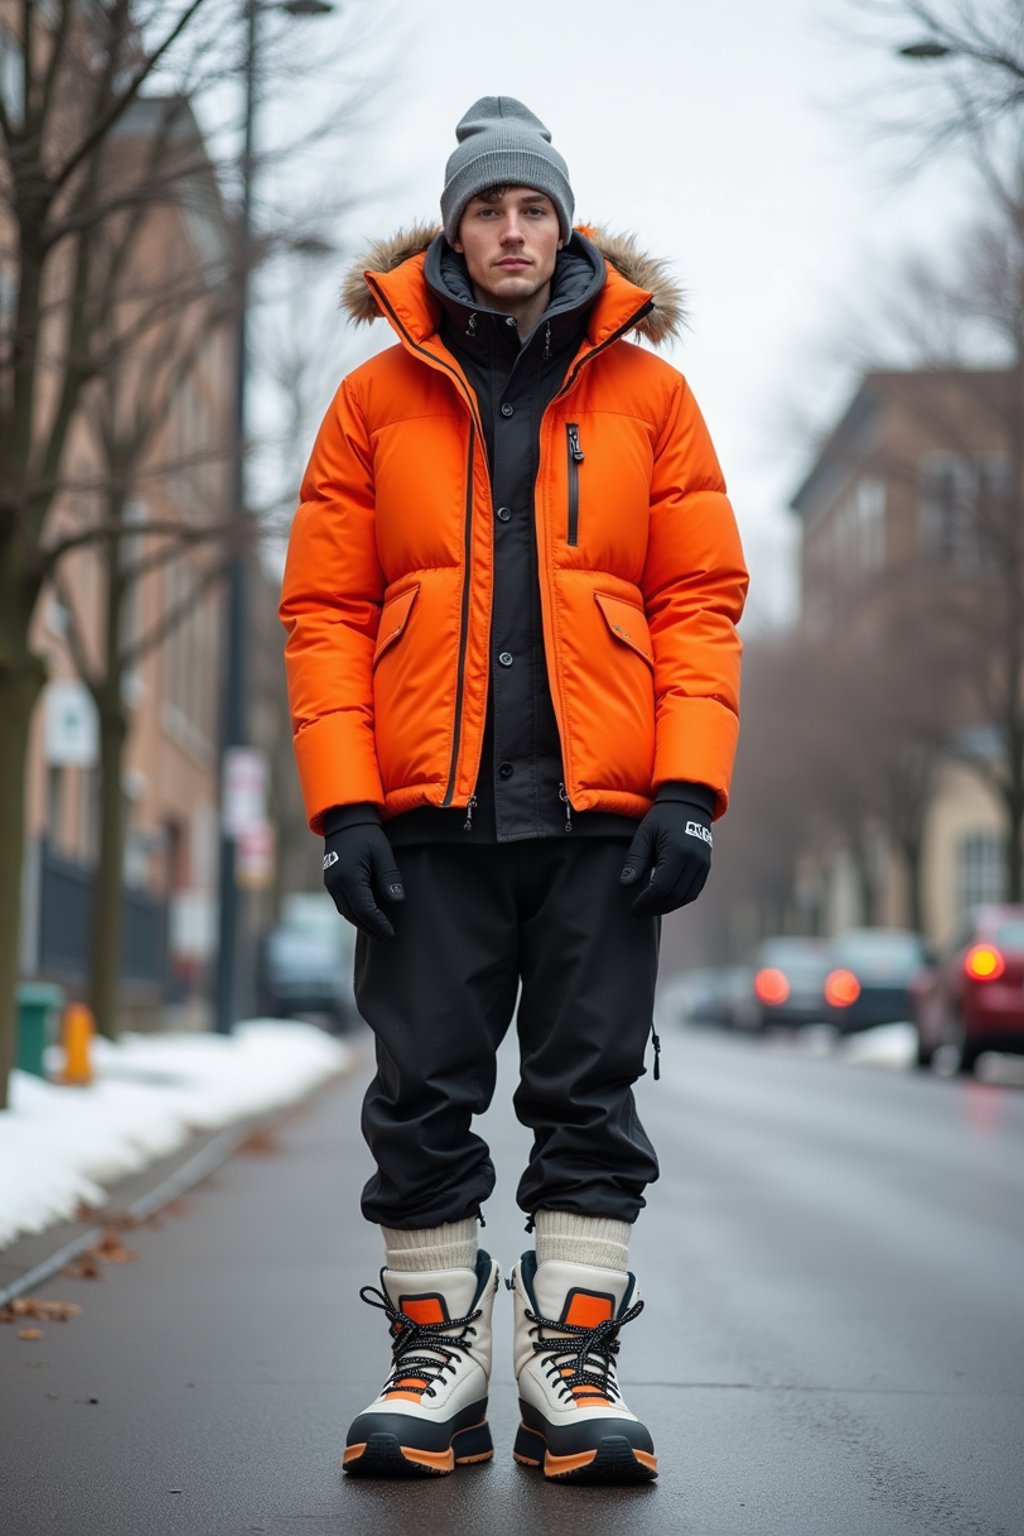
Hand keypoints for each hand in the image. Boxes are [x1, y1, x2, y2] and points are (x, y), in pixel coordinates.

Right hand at [322, 809, 403, 941]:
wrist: (345, 820)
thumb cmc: (367, 835)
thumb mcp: (383, 854)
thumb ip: (389, 877)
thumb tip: (397, 901)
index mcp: (348, 878)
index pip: (365, 910)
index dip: (378, 924)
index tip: (391, 933)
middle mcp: (335, 885)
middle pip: (354, 916)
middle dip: (371, 929)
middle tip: (387, 938)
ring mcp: (330, 884)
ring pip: (346, 912)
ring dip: (362, 923)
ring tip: (378, 931)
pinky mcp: (331, 882)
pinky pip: (342, 904)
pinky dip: (355, 913)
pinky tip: (366, 916)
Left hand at [619, 798, 712, 916]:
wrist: (688, 804)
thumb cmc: (662, 818)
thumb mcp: (644, 835)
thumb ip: (635, 861)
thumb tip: (625, 885)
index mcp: (678, 852)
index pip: (661, 887)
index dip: (646, 901)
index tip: (634, 907)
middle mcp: (694, 861)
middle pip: (674, 895)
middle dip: (655, 907)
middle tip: (638, 911)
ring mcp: (703, 865)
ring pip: (685, 897)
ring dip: (667, 906)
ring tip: (650, 907)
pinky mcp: (706, 867)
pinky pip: (693, 891)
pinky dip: (679, 899)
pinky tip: (664, 900)